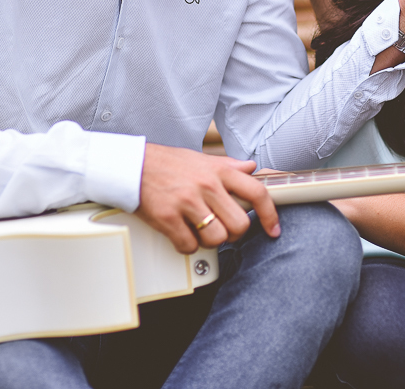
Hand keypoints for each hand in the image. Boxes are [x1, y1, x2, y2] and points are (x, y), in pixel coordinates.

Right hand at [136, 143, 280, 254]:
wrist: (131, 166)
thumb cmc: (166, 163)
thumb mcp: (201, 158)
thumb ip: (229, 166)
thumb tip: (251, 168)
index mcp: (219, 171)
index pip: (257, 192)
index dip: (270, 215)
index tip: (273, 229)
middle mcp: (207, 185)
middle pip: (240, 225)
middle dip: (233, 234)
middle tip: (221, 229)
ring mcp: (187, 202)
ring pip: (217, 239)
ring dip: (209, 241)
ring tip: (198, 230)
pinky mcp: (168, 218)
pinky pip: (189, 245)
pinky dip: (187, 246)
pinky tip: (181, 234)